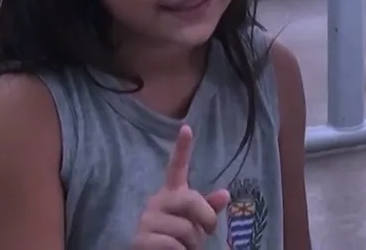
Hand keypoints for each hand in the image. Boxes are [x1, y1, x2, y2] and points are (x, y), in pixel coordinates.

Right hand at [131, 125, 230, 249]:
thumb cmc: (178, 239)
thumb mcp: (197, 223)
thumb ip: (208, 209)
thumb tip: (225, 193)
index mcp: (172, 194)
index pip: (176, 168)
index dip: (182, 148)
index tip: (187, 128)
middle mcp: (157, 202)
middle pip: (190, 200)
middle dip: (206, 218)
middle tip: (207, 231)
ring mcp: (147, 220)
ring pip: (185, 229)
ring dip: (193, 244)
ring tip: (186, 247)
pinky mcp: (140, 240)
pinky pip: (172, 244)